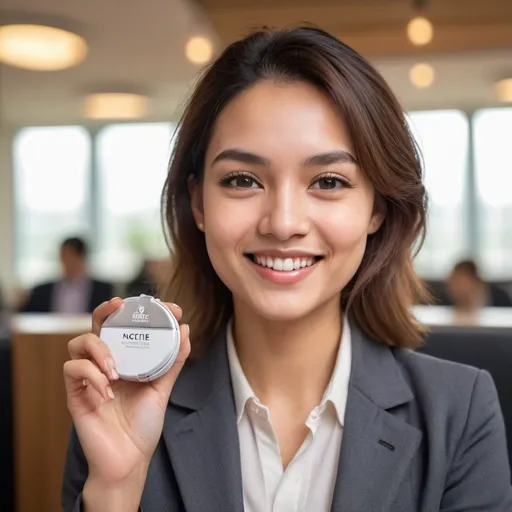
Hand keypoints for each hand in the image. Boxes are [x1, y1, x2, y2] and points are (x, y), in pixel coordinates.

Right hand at [63, 298, 190, 485]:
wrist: (128, 460)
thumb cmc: (143, 424)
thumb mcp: (162, 389)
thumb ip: (173, 361)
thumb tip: (186, 330)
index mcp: (125, 360)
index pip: (125, 326)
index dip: (141, 312)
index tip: (169, 309)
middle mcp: (105, 364)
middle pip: (96, 326)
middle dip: (105, 310)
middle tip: (118, 305)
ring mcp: (89, 378)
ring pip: (78, 343)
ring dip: (98, 349)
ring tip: (115, 369)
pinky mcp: (75, 394)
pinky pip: (73, 371)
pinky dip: (91, 376)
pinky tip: (107, 392)